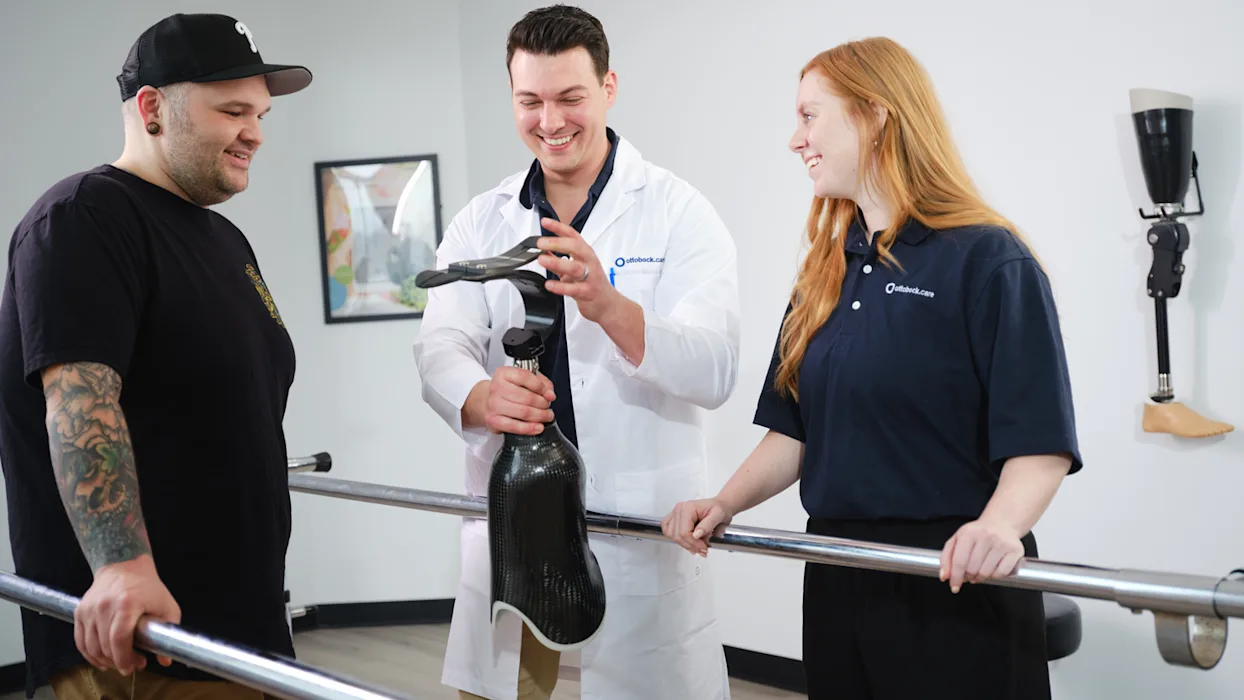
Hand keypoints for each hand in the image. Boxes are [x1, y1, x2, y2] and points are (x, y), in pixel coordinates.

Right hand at [75, 555, 179, 674]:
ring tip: (119, 662)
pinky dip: (89, 654)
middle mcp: (105, 606)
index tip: (132, 667)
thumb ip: (169, 632)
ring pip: (91, 646)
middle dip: (118, 661)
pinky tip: (101, 659)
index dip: (124, 658)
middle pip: (105, 645)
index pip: (119, 639)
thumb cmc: (148, 587)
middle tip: (132, 664)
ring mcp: (90, 608)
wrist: (124, 565)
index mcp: (127, 604)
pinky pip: (80, 640)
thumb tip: (165, 660)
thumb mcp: (167, 606)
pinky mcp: (80, 611)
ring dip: (104, 660)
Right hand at [483, 366, 555, 435]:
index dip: (541, 387)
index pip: (525, 377)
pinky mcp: (493, 420)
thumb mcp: (524, 379)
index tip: (550, 394)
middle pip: (527, 397)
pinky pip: (514, 426)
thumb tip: (550, 394)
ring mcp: (494, 405)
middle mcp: (496, 387)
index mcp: (504, 373)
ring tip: (547, 416)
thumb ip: (541, 382)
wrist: (487, 401)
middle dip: (543, 404)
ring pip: (523, 412)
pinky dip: (529, 428)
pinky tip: (538, 427)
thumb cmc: (509, 390)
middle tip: (548, 407)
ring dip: (540, 416)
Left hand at [536, 218, 627, 324]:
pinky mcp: (588, 292)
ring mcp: (589, 277)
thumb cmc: (593, 283)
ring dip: (557, 263)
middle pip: (575, 247)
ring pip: (574, 267)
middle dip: (557, 243)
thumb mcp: (576, 266)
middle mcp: (588, 262)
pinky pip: (574, 289)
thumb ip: (559, 258)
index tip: (545, 222)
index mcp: (585, 253)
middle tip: (541, 243)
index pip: (572, 235)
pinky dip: (561, 287)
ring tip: (542, 261)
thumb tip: (543, 250)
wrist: (608, 304)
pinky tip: (550, 284)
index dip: (558, 227)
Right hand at [661, 498, 733, 556]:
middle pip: (677, 535)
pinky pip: (668, 530)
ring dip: (684, 544)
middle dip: (690, 546)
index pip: (684, 532)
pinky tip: (686, 541)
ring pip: (672, 535)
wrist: (720, 505)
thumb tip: (696, 535)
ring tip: (696, 546)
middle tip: (702, 550)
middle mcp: (679, 509)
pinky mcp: (674, 517)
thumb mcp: (719, 516)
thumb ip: (707, 525)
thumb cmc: (720, 509)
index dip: (694, 544)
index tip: (704, 548)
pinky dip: (675, 538)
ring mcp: (675, 513)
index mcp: (688, 508)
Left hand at [939, 518, 1024, 593]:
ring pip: (986, 573)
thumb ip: (947, 557)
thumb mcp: (957, 540)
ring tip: (979, 571)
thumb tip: (944, 576)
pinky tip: (992, 569)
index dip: (956, 577)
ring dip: (980, 578)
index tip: (954, 586)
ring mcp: (1002, 543)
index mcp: (969, 533)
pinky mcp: (1015, 551)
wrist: (1001, 523)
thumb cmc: (977, 534)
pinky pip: (1002, 573)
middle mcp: (986, 536)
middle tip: (968, 575)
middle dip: (968, 576)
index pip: (959, 561)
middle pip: (972, 569)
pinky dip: (995, 576)